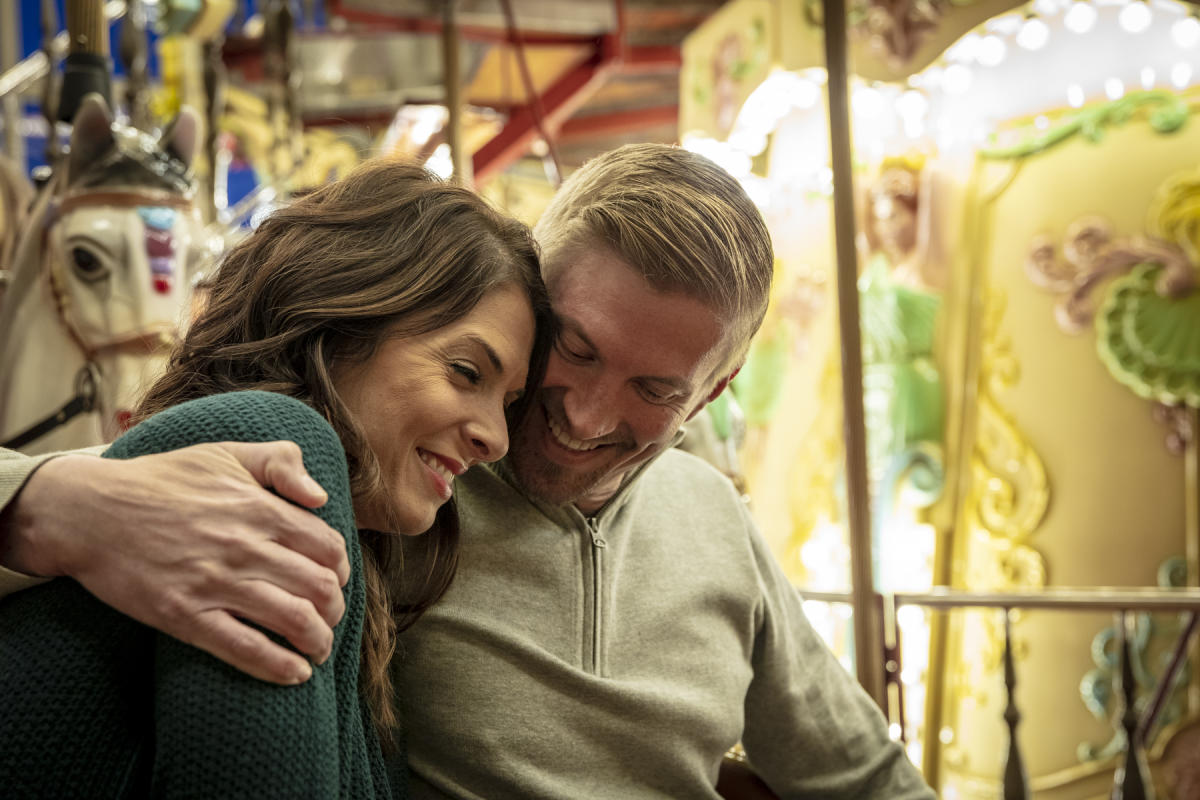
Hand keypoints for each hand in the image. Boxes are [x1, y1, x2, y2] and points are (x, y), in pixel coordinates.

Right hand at [1, 442, 349, 683]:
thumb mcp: (226, 452)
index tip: (336, 579)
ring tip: (318, 648)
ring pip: (294, 620)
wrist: (89, 511)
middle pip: (321, 587)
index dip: (342, 568)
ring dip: (318, 640)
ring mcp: (215, 584)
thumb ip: (281, 462)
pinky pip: (246, 649)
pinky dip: (280, 667)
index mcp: (260, 509)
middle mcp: (245, 547)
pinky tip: (296, 674)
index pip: (328, 546)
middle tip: (331, 618)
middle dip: (336, 609)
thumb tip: (321, 497)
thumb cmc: (162, 480)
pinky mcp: (185, 616)